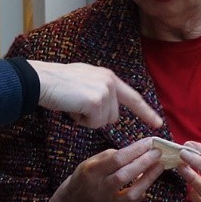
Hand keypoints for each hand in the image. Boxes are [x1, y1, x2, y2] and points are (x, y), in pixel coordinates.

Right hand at [29, 61, 165, 130]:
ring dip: (87, 119)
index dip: (146, 112)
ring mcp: (105, 91)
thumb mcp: (86, 81)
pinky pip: (93, 123)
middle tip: (78, 105)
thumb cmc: (58, 83)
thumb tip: (107, 110)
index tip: (158, 124)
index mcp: (109, 77)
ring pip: (103, 121)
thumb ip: (101, 92)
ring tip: (73, 104)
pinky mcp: (96, 101)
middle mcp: (110, 82)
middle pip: (113, 116)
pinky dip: (81, 121)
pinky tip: (71, 108)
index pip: (133, 98)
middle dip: (96, 117)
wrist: (42, 80)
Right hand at [37, 139, 166, 201]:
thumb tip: (135, 151)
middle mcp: (99, 190)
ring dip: (148, 178)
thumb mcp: (91, 162)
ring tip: (159, 166)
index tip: (149, 142)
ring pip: (132, 193)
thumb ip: (110, 156)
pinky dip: (142, 189)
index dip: (135, 150)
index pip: (116, 159)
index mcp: (91, 172)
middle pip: (124, 176)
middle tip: (158, 153)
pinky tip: (149, 179)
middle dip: (144, 163)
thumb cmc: (86, 178)